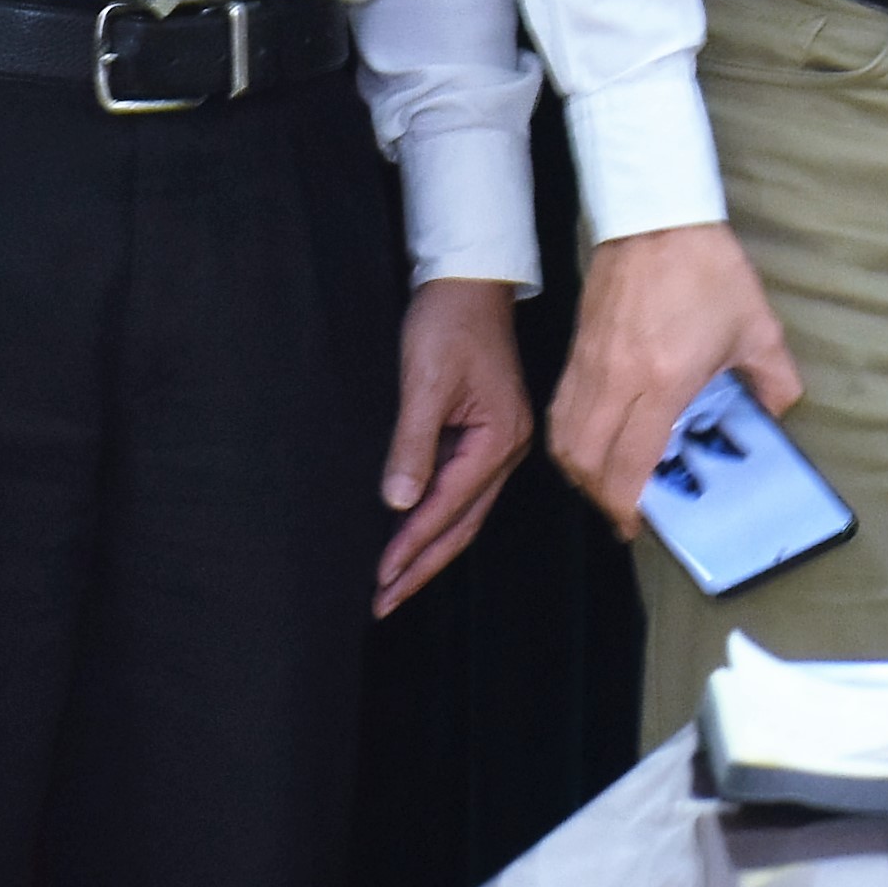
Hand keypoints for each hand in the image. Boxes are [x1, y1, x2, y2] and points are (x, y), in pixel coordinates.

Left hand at [375, 277, 535, 614]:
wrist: (470, 283)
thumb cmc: (447, 323)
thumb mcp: (424, 381)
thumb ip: (413, 444)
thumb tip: (398, 503)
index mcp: (499, 437)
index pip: (449, 505)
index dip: (412, 544)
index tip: (380, 578)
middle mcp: (507, 448)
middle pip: (464, 523)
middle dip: (423, 566)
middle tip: (383, 603)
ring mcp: (499, 444)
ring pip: (464, 513)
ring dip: (428, 550)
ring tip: (394, 585)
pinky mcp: (485, 436)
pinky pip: (460, 492)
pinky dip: (435, 521)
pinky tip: (412, 538)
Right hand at [550, 221, 802, 533]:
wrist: (656, 216)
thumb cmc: (708, 269)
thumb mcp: (758, 325)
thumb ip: (774, 377)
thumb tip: (778, 412)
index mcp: (662, 380)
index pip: (629, 463)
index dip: (628, 505)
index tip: (638, 523)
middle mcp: (616, 381)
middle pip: (586, 462)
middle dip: (600, 497)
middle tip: (625, 508)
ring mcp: (589, 366)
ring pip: (565, 440)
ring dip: (581, 471)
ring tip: (608, 481)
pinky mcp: (576, 350)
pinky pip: (561, 411)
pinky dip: (570, 437)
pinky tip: (594, 440)